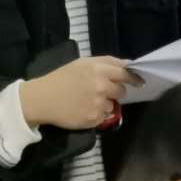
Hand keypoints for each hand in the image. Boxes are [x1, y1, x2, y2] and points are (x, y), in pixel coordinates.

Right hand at [20, 56, 140, 129]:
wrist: (41, 99)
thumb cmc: (61, 78)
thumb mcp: (82, 63)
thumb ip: (107, 62)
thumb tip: (129, 64)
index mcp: (99, 70)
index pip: (126, 74)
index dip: (133, 78)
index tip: (139, 82)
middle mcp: (102, 86)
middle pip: (122, 91)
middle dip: (114, 91)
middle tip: (100, 90)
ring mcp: (99, 104)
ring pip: (113, 104)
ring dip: (104, 103)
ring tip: (86, 100)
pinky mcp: (94, 118)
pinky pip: (104, 116)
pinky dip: (97, 113)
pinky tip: (83, 109)